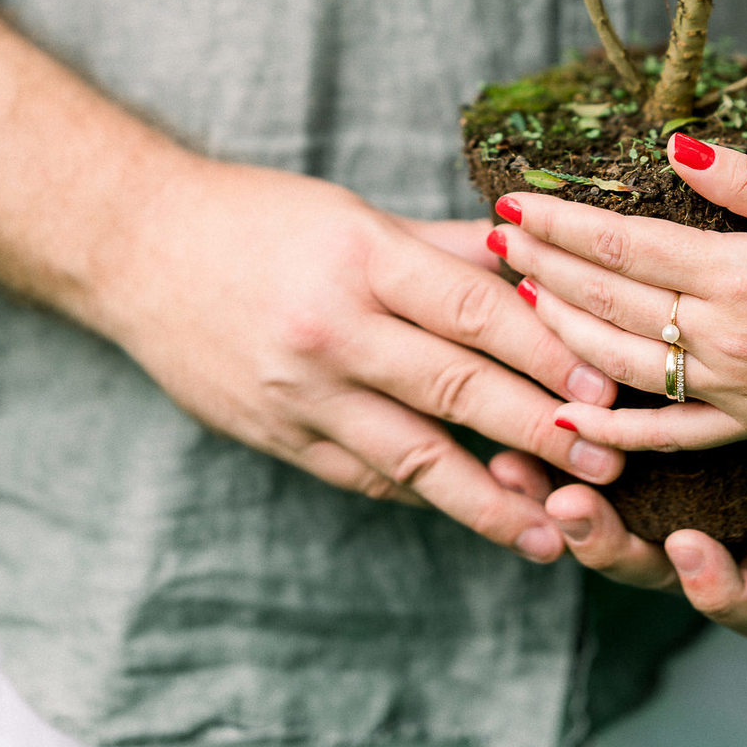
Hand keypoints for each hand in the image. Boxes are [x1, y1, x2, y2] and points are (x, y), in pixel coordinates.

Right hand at [96, 157, 622, 561]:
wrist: (136, 252)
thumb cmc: (257, 220)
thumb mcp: (354, 215)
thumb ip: (444, 248)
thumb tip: (537, 265)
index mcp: (361, 259)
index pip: (473, 311)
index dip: (546, 352)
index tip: (606, 385)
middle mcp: (332, 331)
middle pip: (456, 389)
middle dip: (542, 431)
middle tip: (610, 463)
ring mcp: (299, 393)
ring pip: (413, 457)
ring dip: (491, 500)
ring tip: (554, 531)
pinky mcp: (276, 437)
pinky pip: (364, 474)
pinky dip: (423, 494)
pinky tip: (475, 511)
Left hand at [488, 135, 746, 448]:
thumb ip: (746, 178)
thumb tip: (671, 144)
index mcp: (741, 275)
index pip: (623, 244)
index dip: (560, 222)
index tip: (511, 202)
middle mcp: (726, 338)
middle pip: (608, 300)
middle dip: (542, 266)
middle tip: (491, 239)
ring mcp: (733, 390)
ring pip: (620, 363)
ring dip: (558, 327)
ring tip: (513, 295)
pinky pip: (665, 435)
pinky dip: (608, 429)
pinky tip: (562, 417)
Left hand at [489, 422, 746, 636]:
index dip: (720, 591)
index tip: (691, 547)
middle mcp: (733, 535)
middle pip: (658, 569)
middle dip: (609, 546)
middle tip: (572, 509)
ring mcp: (683, 505)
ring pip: (611, 529)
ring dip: (558, 510)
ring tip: (515, 473)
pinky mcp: (637, 461)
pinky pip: (586, 478)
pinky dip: (543, 472)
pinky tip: (500, 451)